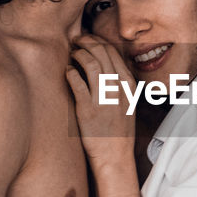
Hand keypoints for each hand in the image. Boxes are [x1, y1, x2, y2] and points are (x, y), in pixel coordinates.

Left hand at [66, 35, 136, 171]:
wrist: (115, 156)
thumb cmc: (118, 131)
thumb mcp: (127, 104)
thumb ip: (119, 83)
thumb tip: (103, 64)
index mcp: (129, 85)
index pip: (113, 52)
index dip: (97, 41)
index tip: (88, 40)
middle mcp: (118, 88)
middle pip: (101, 52)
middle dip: (86, 42)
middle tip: (76, 41)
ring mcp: (104, 98)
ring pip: (90, 63)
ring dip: (78, 54)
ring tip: (72, 54)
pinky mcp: (88, 109)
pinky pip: (77, 82)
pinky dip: (70, 72)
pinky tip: (67, 72)